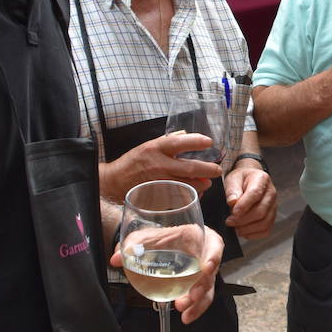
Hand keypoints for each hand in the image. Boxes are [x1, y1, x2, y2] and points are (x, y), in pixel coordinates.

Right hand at [99, 132, 222, 202]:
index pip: (179, 142)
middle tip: (216, 169)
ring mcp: (158, 182)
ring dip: (201, 185)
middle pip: (189, 168)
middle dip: (207, 169)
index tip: (209, 142)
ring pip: (187, 185)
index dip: (196, 141)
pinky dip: (190, 195)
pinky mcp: (158, 197)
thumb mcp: (148, 146)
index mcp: (155, 149)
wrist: (114, 182)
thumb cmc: (133, 162)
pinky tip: (195, 193)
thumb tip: (187, 134)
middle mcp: (158, 165)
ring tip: (207, 183)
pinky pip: (179, 198)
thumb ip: (168, 141)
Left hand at [110, 227, 224, 323]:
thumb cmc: (157, 237)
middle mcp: (205, 255)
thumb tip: (117, 258)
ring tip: (182, 309)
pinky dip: (194, 308)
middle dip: (202, 286)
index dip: (213, 256)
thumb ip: (132, 246)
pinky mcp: (197, 286)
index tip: (207, 267)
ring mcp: (202, 273)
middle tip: (190, 297)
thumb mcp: (145, 237)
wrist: (154, 246)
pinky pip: (200, 298)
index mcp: (199, 236)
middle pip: (210, 272)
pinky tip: (186, 317)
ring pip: (207, 289)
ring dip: (198, 302)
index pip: (214, 244)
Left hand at [223, 162, 277, 238]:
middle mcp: (271, 193)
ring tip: (236, 228)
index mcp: (262, 179)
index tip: (233, 213)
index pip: (255, 194)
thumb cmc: (241, 180)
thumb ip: (232, 190)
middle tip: (230, 222)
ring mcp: (273, 206)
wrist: (248, 181)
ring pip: (264, 222)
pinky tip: (244, 232)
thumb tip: (233, 202)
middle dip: (243, 220)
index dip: (243, 206)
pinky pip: (266, 230)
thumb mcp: (233, 179)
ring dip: (248, 229)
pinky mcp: (272, 217)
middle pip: (261, 211)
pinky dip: (254, 234)